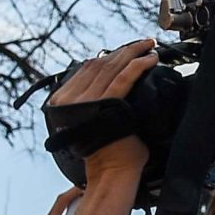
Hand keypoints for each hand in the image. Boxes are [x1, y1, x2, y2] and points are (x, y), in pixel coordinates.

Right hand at [48, 39, 158, 182]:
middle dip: (125, 50)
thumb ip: (92, 102)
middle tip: (144, 43)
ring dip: (134, 53)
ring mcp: (86, 102)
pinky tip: (150, 59)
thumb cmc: (108, 150)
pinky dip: (138, 65)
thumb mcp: (92, 121)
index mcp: (63, 101)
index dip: (110, 55)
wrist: (111, 171)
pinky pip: (124, 78)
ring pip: (112, 67)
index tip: (127, 49)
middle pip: (101, 64)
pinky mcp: (106, 105)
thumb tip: (106, 81)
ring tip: (149, 47)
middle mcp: (71, 99)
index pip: (88, 68)